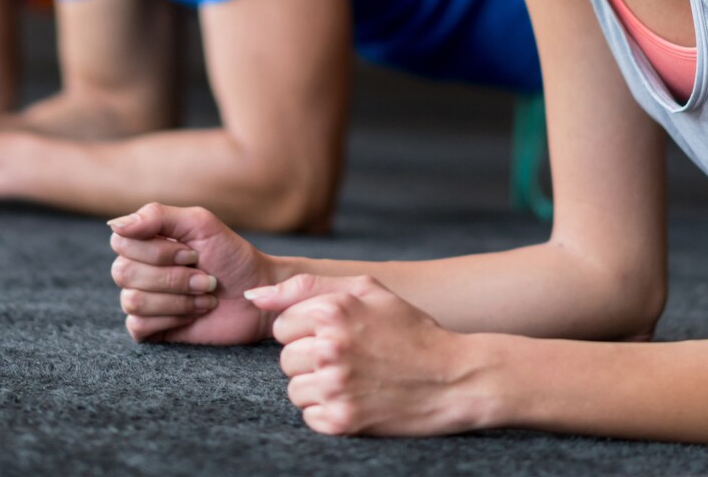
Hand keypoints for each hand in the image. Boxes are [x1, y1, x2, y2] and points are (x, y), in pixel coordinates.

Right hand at [108, 203, 279, 344]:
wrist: (256, 295)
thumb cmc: (231, 256)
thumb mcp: (200, 224)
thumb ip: (156, 216)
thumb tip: (112, 224)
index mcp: (145, 241)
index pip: (121, 242)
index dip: (157, 251)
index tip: (192, 254)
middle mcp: (138, 270)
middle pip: (123, 272)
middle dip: (172, 277)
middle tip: (204, 278)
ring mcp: (142, 300)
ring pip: (132, 300)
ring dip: (177, 299)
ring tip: (204, 296)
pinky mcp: (150, 329)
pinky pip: (137, 325)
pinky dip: (172, 318)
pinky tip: (193, 314)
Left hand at [248, 274, 492, 436]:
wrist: (454, 378)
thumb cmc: (409, 330)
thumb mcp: (367, 290)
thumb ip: (306, 286)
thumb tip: (253, 296)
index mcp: (333, 310)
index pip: (282, 325)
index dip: (307, 331)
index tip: (337, 335)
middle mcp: (330, 348)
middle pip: (285, 359)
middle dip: (310, 359)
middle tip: (350, 359)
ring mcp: (335, 387)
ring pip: (294, 389)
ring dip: (318, 387)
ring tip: (354, 379)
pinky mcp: (342, 420)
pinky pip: (309, 416)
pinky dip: (329, 412)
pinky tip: (357, 399)